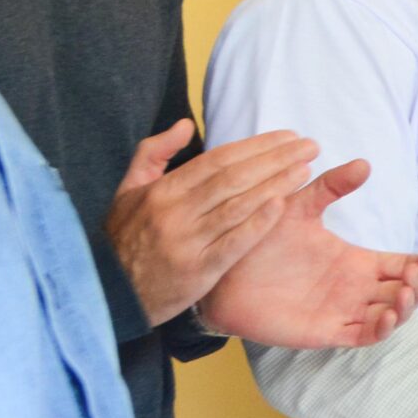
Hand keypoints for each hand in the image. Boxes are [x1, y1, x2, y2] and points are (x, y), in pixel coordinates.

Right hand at [108, 121, 317, 325]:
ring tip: (305, 169)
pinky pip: (233, 243)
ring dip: (276, 185)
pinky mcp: (198, 271)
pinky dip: (258, 224)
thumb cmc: (124, 237)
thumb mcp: (128, 190)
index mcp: (162, 191)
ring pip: (238, 206)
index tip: (287, 136)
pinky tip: (283, 206)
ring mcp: (187, 242)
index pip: (218, 160)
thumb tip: (186, 124)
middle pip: (234, 178)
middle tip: (309, 146)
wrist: (108, 293)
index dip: (256, 146)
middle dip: (276, 159)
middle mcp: (175, 212)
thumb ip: (154, 153)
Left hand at [198, 159, 417, 347]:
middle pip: (405, 292)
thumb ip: (331, 187)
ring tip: (404, 294)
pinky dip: (381, 329)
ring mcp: (343, 311)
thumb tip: (365, 163)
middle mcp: (354, 288)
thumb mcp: (299, 207)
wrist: (223, 269)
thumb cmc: (260, 239)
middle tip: (416, 275)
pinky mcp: (326, 331)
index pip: (402, 265)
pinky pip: (363, 337)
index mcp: (355, 260)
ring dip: (406, 308)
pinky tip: (386, 316)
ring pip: (390, 316)